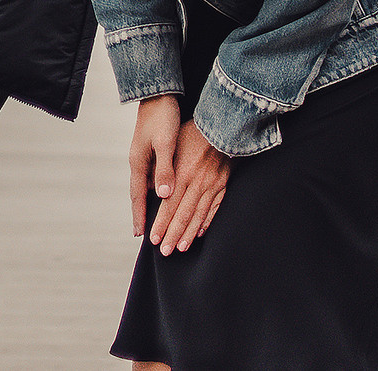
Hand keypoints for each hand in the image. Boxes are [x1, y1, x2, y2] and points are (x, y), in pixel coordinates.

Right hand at [128, 96, 178, 237]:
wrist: (158, 93)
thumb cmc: (162, 117)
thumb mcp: (164, 143)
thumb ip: (165, 169)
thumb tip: (163, 195)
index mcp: (139, 162)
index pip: (138, 196)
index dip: (140, 215)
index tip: (140, 235)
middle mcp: (139, 161)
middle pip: (139, 193)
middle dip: (141, 214)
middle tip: (142, 234)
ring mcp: (144, 156)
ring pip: (146, 186)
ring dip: (148, 203)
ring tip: (151, 219)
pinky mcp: (152, 151)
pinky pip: (152, 177)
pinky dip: (156, 190)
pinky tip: (161, 194)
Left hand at [152, 122, 229, 255]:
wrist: (223, 125)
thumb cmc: (191, 132)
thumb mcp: (172, 145)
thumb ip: (164, 169)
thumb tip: (155, 190)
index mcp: (183, 175)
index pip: (169, 206)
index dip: (161, 224)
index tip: (154, 239)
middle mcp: (198, 184)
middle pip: (183, 215)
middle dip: (173, 235)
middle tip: (165, 252)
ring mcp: (212, 186)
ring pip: (199, 216)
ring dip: (189, 234)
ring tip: (181, 248)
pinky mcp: (223, 185)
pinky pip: (214, 209)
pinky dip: (206, 222)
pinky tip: (200, 232)